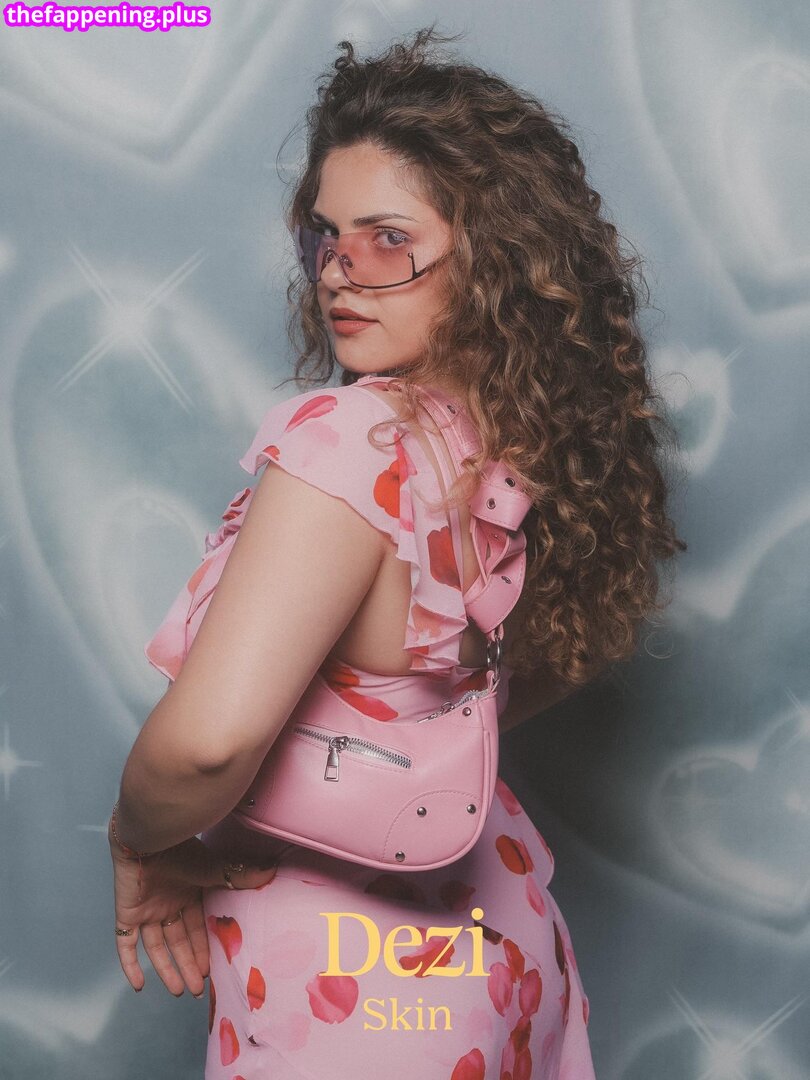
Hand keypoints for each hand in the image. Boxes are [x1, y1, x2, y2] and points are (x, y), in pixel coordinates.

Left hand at [109, 831, 277, 997]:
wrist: (148, 837)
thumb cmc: (182, 850)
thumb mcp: (214, 868)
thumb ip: (240, 875)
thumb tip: (273, 870)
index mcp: (189, 894)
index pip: (198, 928)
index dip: (204, 949)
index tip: (213, 972)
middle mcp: (168, 905)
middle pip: (179, 942)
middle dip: (189, 966)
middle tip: (198, 991)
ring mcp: (146, 911)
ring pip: (157, 948)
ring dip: (167, 970)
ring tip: (179, 992)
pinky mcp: (126, 915)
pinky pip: (125, 946)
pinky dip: (129, 965)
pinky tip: (138, 985)